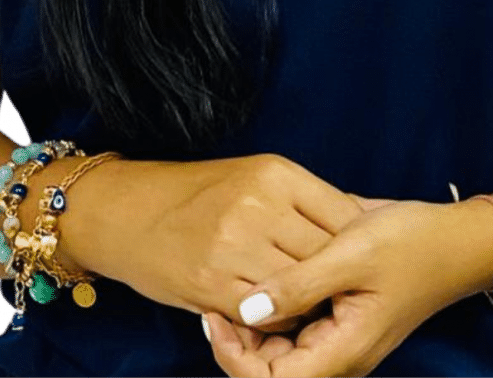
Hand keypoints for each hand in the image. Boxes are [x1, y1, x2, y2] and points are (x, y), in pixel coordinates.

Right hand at [89, 153, 370, 340]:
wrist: (131, 212)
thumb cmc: (202, 196)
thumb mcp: (256, 178)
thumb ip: (304, 201)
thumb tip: (361, 221)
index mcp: (277, 174)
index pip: (345, 215)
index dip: (357, 244)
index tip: (359, 259)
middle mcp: (259, 205)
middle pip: (327, 253)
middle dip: (335, 275)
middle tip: (339, 288)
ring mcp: (235, 245)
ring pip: (300, 287)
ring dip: (308, 301)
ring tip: (309, 302)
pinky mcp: (212, 284)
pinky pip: (266, 314)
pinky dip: (276, 319)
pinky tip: (274, 311)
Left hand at [202, 196, 461, 377]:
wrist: (455, 238)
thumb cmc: (411, 243)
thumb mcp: (352, 253)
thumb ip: (299, 285)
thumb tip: (246, 309)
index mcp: (342, 351)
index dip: (234, 357)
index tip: (216, 313)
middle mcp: (337, 355)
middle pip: (268, 371)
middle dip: (238, 340)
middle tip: (218, 292)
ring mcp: (338, 339)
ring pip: (278, 350)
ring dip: (253, 324)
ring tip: (234, 279)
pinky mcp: (338, 318)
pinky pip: (294, 327)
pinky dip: (274, 307)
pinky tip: (262, 274)